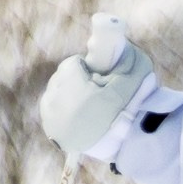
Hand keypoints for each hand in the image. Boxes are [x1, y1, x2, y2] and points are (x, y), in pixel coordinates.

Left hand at [39, 14, 155, 157]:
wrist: (121, 145)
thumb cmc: (126, 110)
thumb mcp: (133, 80)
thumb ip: (130, 57)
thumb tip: (122, 39)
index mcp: (70, 82)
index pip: (73, 63)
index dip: (88, 69)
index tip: (100, 80)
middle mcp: (55, 97)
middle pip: (63, 76)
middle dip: (78, 80)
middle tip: (97, 92)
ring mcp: (50, 113)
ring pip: (57, 91)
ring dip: (69, 92)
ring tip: (89, 105)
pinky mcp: (49, 127)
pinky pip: (53, 108)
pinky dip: (64, 108)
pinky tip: (78, 114)